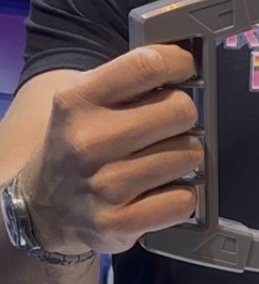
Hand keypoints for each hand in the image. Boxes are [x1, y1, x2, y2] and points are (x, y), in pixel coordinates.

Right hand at [17, 45, 200, 254]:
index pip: (149, 64)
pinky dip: (180, 197)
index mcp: (79, 99)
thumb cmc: (81, 142)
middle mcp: (89, 140)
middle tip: (165, 128)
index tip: (184, 70)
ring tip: (156, 162)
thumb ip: (130, 77)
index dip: (180, 64)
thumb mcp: (87, 98)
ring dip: (183, 159)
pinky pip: (184, 200)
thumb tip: (185, 61)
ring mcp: (104, 185)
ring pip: (189, 155)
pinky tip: (157, 191)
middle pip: (182, 110)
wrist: (44, 204)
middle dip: (182, 118)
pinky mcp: (118, 222)